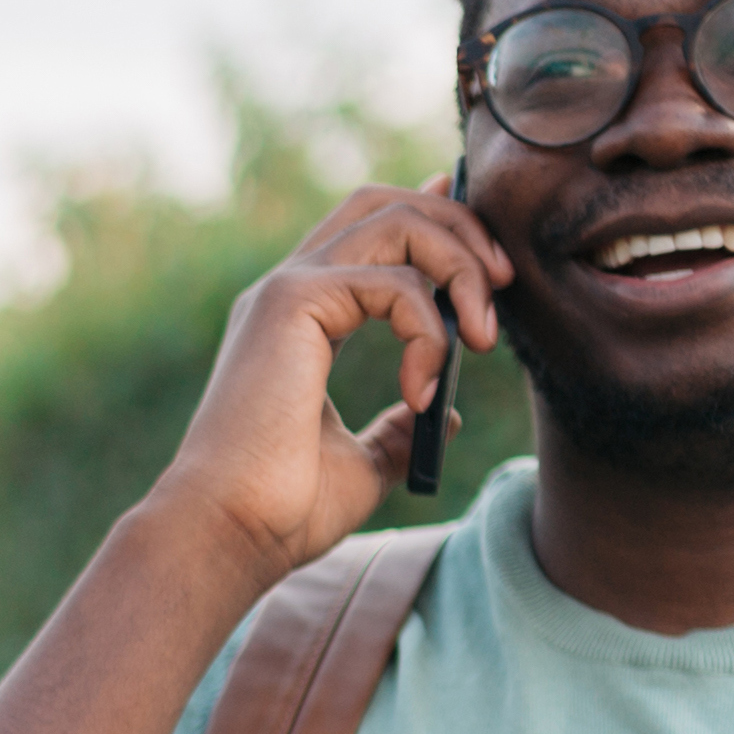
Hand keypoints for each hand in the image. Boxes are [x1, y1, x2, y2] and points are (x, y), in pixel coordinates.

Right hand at [146, 182, 509, 578]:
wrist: (229, 532)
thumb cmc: (282, 510)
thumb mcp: (360, 465)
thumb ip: (397, 432)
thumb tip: (445, 416)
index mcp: (299, 317)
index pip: (369, 228)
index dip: (434, 219)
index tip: (489, 258)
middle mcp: (289, 289)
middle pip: (387, 202)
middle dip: (459, 227)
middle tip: (503, 284)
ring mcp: (287, 288)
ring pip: (399, 221)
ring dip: (461, 267)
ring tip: (483, 338)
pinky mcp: (291, 301)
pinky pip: (396, 283)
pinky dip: (429, 331)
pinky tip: (419, 392)